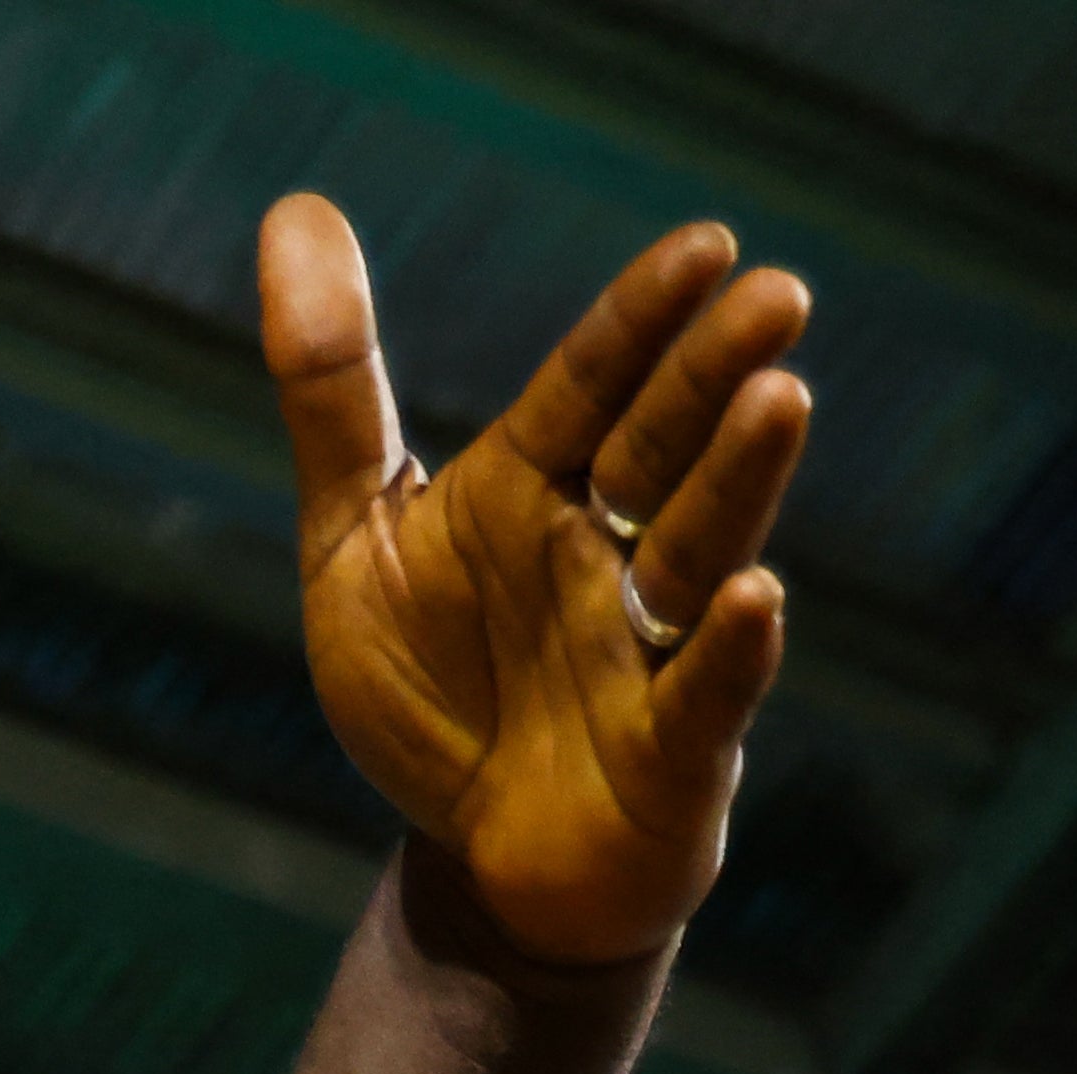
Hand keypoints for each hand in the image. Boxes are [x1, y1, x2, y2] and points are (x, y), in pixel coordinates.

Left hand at [267, 195, 810, 970]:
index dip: (641, 321)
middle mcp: (606, 555)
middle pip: (662, 450)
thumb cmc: (434, 692)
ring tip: (783, 396)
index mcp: (534, 491)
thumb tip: (294, 209)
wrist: (475, 861)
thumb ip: (332, 395)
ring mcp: (649, 651)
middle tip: (778, 294)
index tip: (706, 246)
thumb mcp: (354, 540)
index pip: (591, 387)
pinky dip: (730, 651)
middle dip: (714, 376)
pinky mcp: (673, 756)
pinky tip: (753, 596)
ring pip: (698, 552)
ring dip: (739, 481)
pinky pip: (705, 698)